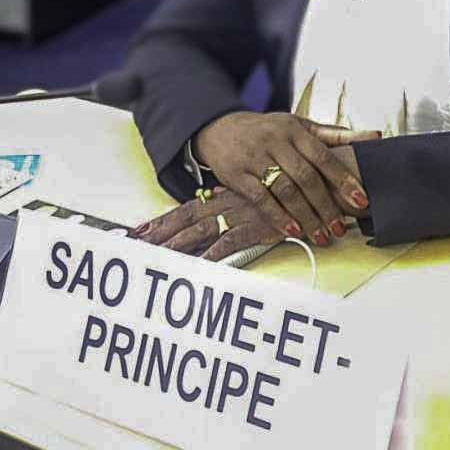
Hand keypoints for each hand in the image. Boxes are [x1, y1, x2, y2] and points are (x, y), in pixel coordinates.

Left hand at [129, 187, 284, 261]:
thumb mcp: (251, 193)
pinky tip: (199, 265)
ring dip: (178, 245)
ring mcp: (240, 215)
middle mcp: (227, 204)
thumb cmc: (284, 192)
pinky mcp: (256, 227)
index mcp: (223, 197)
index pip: (184, 209)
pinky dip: (214, 255)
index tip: (138, 232)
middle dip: (159, 233)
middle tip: (135, 245)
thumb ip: (229, 198)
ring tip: (157, 257)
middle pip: (185, 219)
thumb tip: (208, 200)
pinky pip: (230, 242)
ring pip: (201, 231)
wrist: (313, 184)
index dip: (161, 221)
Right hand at [193, 111, 377, 245]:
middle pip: (306, 177)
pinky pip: (261, 199)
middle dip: (326, 206)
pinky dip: (278, 217)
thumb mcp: (300, 125)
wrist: (221, 129)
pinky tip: (294, 231)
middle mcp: (276, 142)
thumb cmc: (269, 130)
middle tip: (341, 227)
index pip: (324, 156)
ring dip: (306, 216)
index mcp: (295, 130)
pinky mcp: (238, 176)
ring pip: (285, 190)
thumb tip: (375, 136)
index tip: (361, 199)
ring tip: (322, 236)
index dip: (344, 179)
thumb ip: (336, 134)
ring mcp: (255, 159)